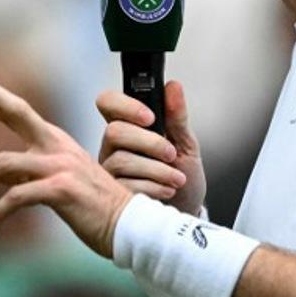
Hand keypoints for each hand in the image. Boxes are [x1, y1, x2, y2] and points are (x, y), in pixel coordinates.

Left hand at [0, 66, 132, 257]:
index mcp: (55, 141)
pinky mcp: (61, 189)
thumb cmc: (92, 207)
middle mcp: (56, 145)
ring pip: (1, 163)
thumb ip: (22, 170)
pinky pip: (15, 196)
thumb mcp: (55, 183)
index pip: (16, 110)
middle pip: (15, 110)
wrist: (128, 226)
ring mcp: (60, 164)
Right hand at [96, 80, 206, 215]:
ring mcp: (110, 170)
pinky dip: (153, 187)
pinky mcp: (113, 194)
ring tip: (176, 178)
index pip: (108, 103)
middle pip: (114, 131)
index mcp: (129, 126)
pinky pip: (125, 185)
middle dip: (149, 143)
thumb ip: (178, 117)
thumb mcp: (187, 144)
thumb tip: (174, 87)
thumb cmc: (184, 175)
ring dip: (156, 169)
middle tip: (171, 154)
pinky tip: (166, 190)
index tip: (150, 117)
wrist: (187, 209)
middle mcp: (114, 146)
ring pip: (121, 160)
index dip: (124, 105)